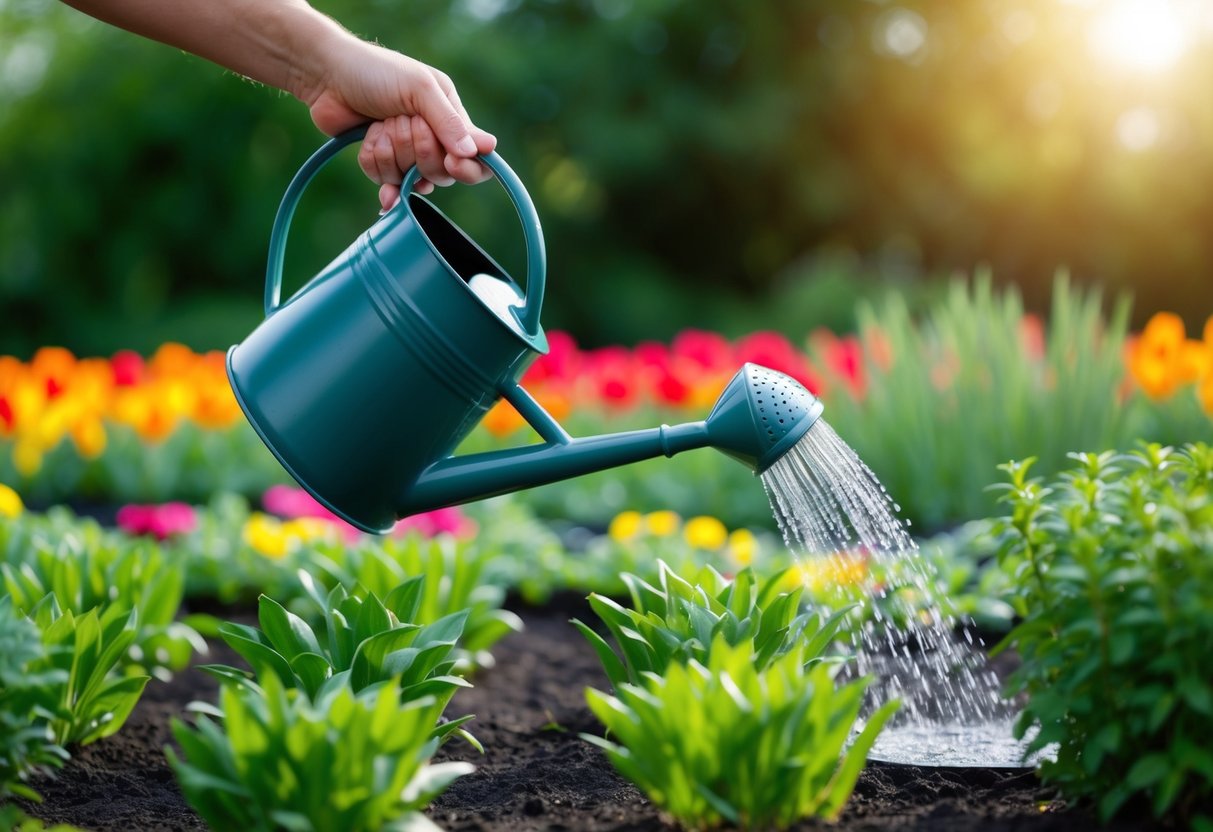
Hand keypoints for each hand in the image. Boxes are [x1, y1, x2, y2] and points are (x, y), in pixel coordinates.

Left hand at [305, 40, 496, 210]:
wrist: (326, 76)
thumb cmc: (376, 72)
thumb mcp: (419, 88)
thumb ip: (449, 121)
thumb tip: (479, 152)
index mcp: (450, 116)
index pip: (476, 157)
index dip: (468, 169)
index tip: (451, 162)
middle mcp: (432, 137)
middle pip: (441, 173)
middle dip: (416, 150)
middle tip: (400, 121)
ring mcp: (406, 153)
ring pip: (411, 180)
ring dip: (390, 152)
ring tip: (378, 124)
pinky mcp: (383, 163)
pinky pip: (386, 182)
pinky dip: (374, 163)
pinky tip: (368, 143)